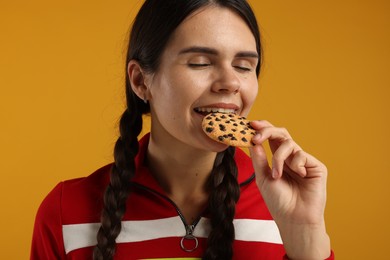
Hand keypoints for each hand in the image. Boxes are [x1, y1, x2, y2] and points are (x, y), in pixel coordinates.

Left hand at [249, 120, 330, 258]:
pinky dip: (295, 164)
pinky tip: (298, 176)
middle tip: (257, 136)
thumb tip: (252, 140)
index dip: (262, 129)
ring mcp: (304, 160)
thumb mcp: (263, 178)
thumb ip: (259, 158)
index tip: (250, 124)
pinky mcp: (316, 166)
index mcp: (278, 158)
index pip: (271, 137)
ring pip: (289, 143)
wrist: (293, 218)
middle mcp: (291, 157)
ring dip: (278, 158)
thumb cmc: (278, 201)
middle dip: (268, 131)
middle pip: (281, 133)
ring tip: (277, 175)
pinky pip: (301, 154)